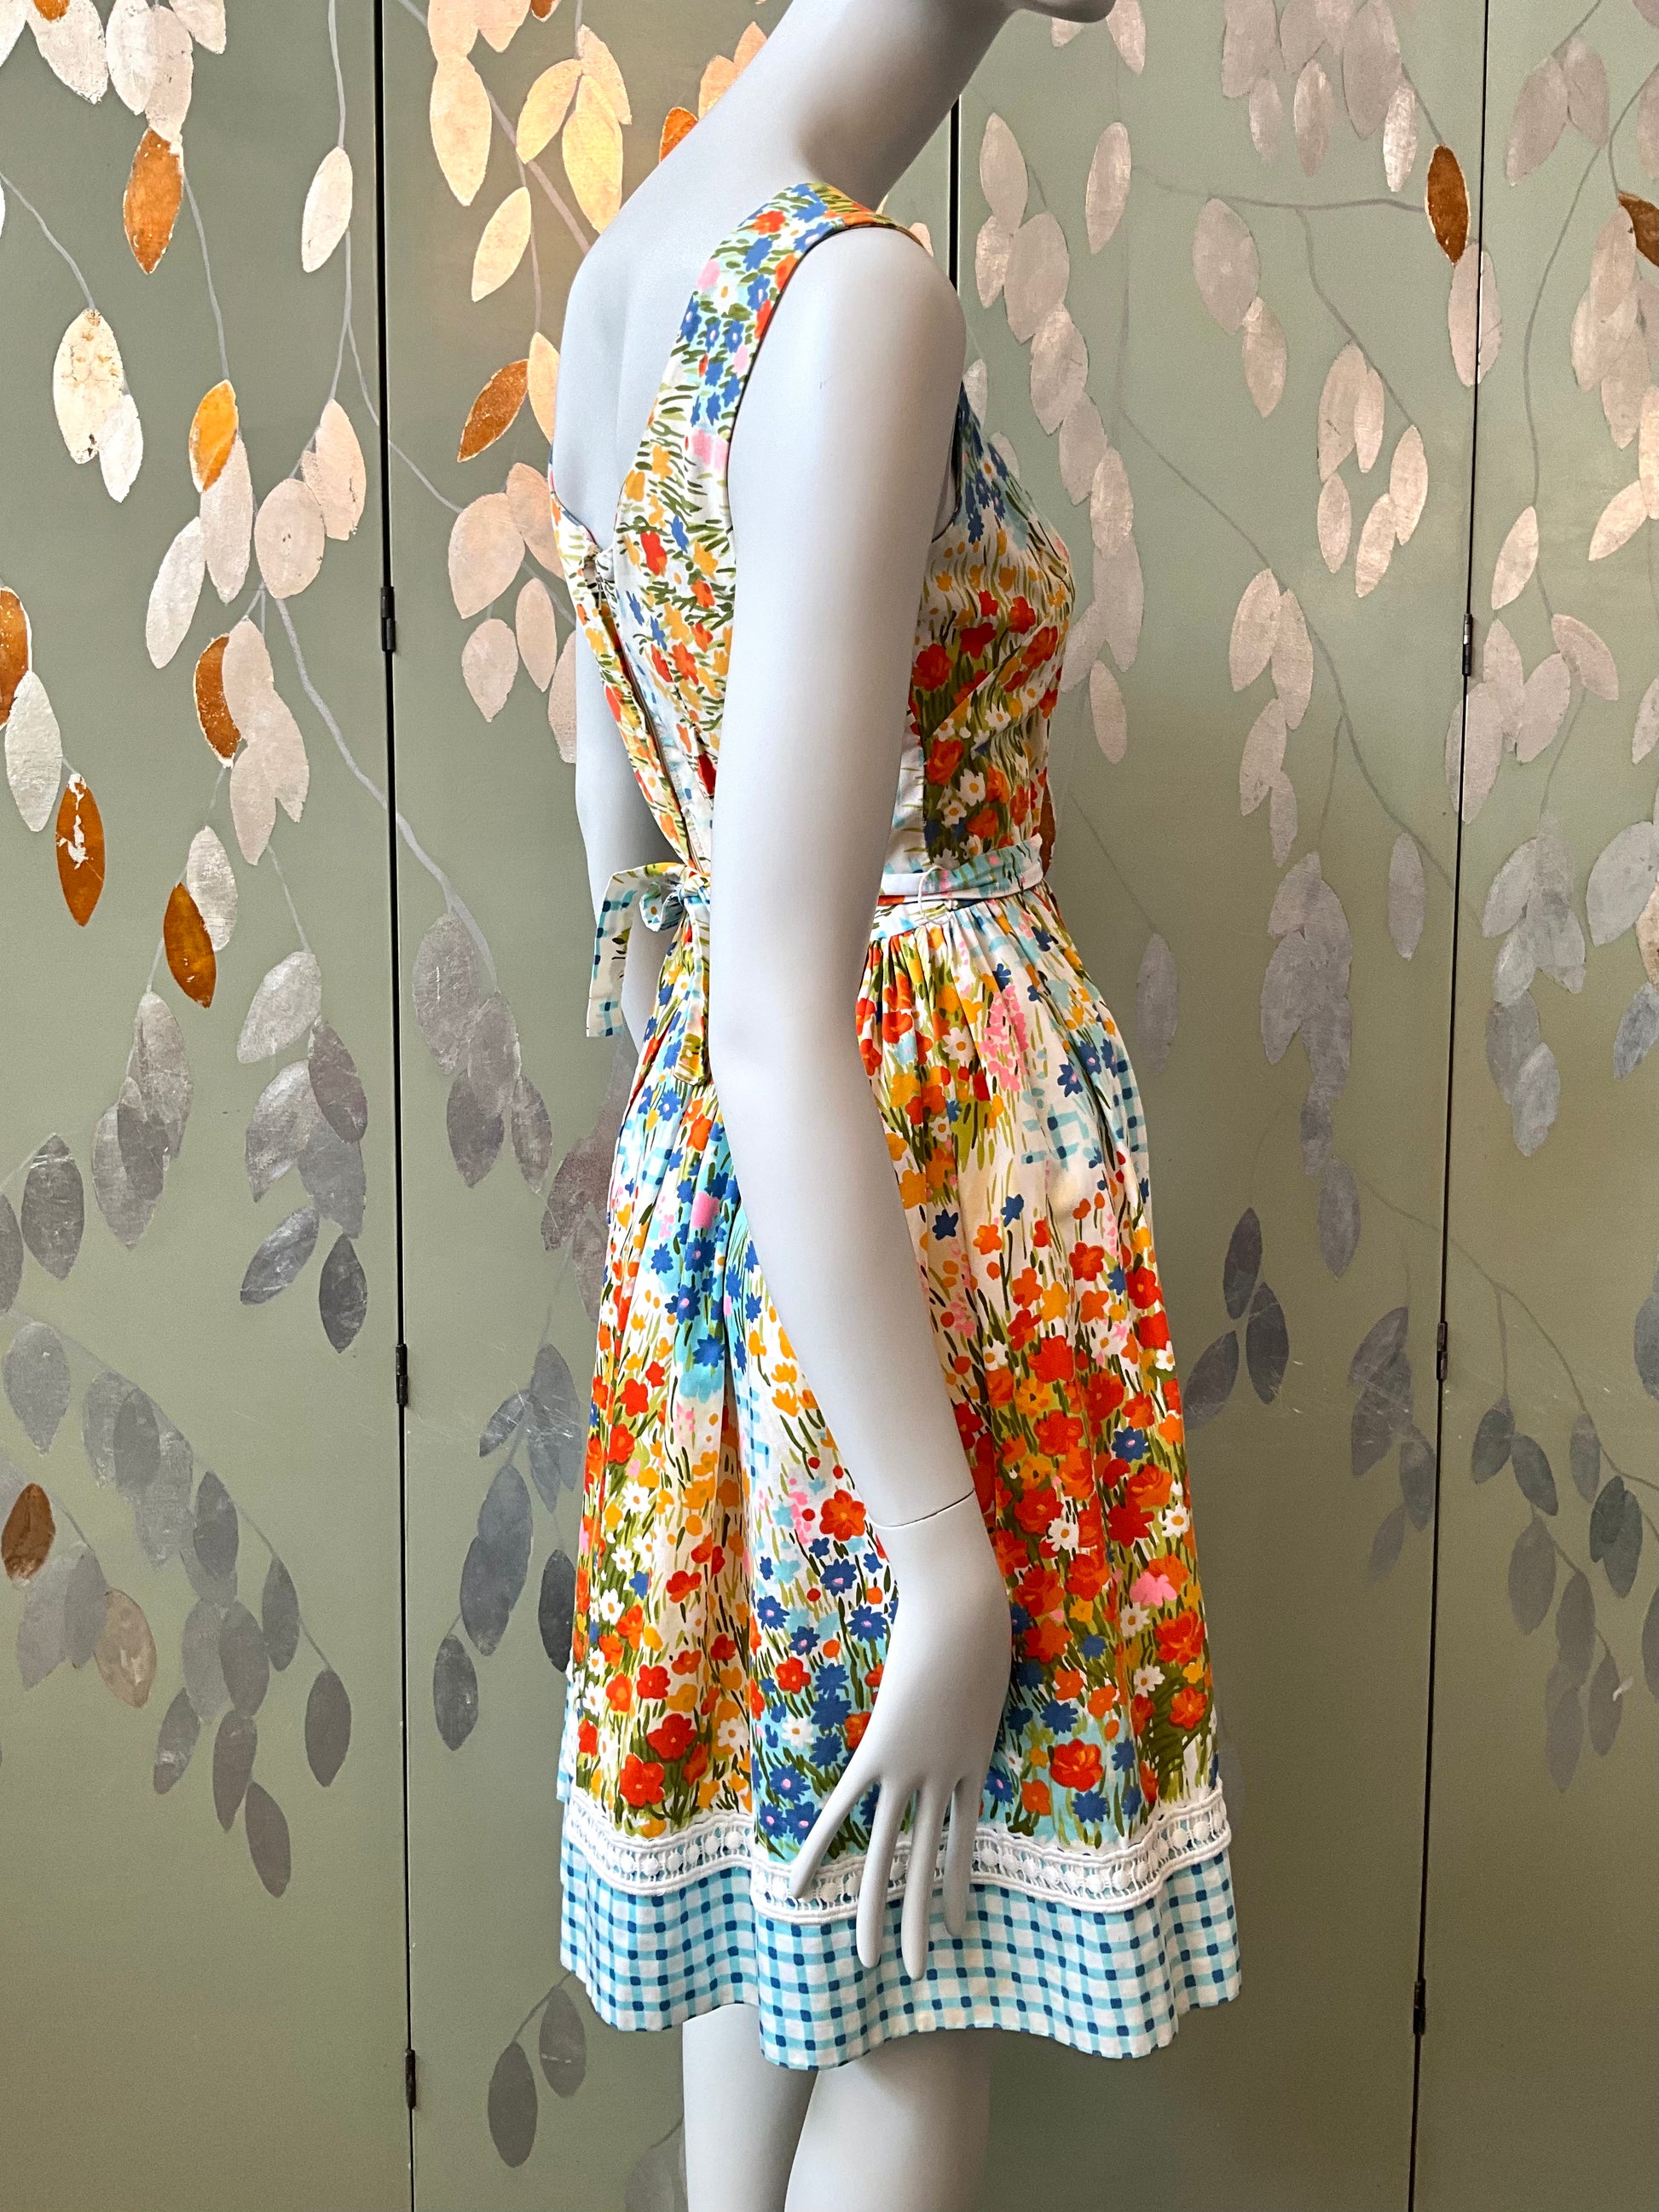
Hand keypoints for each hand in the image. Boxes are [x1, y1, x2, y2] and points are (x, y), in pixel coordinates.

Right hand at [787, 1495, 1010, 1978]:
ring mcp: (912, 1771)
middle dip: (918, 1920)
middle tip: (915, 1971)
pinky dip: (818, 1847)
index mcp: (974, 1764)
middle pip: (927, 1861)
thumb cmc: (982, 1624)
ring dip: (876, 1910)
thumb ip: (976, 1690)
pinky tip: (797, 1885)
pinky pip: (844, 1809)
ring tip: (869, 1961)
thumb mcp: (990, 1671)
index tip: (957, 1925)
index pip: (962, 1838)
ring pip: (888, 1853)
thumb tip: (970, 1681)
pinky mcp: (881, 1753)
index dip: (956, 1882)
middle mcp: (945, 1780)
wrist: (967, 1613)